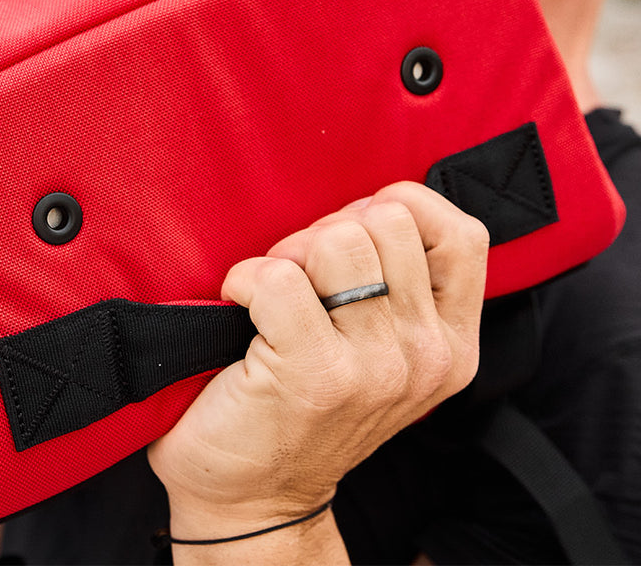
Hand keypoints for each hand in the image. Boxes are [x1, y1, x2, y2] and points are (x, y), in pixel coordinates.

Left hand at [148, 182, 487, 543]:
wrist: (255, 498)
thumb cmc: (307, 407)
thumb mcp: (384, 349)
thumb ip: (399, 284)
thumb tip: (370, 203)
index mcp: (453, 343)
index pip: (462, 232)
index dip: (396, 210)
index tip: (351, 243)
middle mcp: (427, 355)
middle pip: (388, 219)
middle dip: (331, 229)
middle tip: (303, 278)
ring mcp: (376, 366)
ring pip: (338, 239)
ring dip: (290, 254)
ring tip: (274, 296)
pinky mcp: (314, 373)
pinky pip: (278, 277)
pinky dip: (245, 280)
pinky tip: (240, 309)